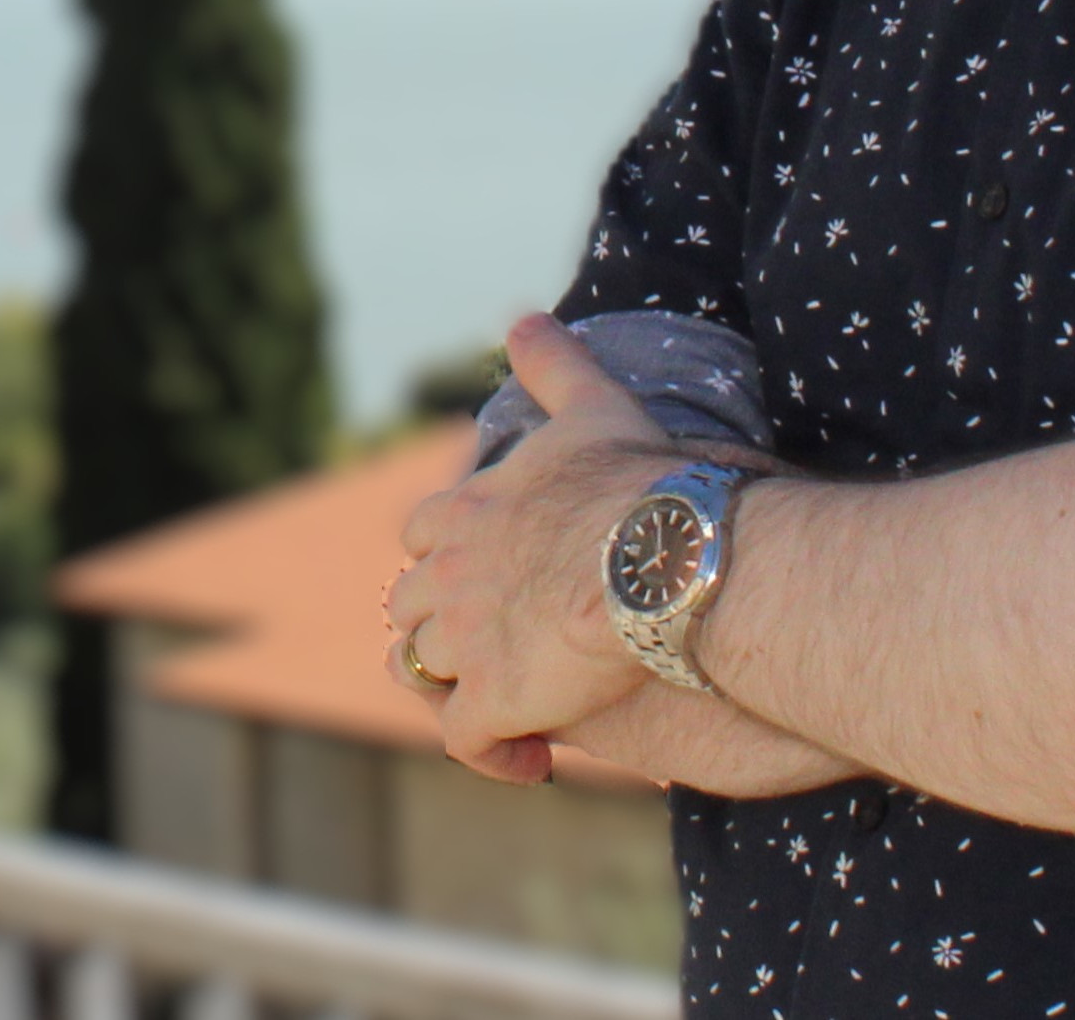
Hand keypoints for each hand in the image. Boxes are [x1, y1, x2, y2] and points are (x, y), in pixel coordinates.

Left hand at [386, 313, 676, 783]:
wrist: (664, 558)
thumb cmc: (634, 481)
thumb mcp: (593, 404)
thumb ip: (554, 364)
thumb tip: (524, 317)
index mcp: (465, 509)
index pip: (423, 532)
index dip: (450, 553)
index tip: (493, 569)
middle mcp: (449, 575)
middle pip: (411, 606)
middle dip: (445, 623)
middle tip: (506, 640)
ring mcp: (465, 642)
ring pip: (424, 673)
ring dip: (460, 685)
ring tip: (513, 699)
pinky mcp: (491, 702)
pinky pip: (465, 742)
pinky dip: (490, 753)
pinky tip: (534, 758)